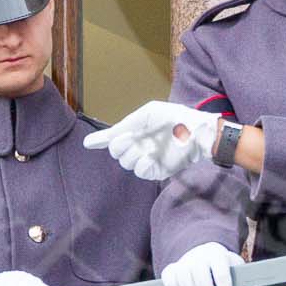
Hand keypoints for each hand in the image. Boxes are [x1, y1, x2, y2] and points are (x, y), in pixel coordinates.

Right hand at [84, 101, 218, 180]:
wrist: (197, 131)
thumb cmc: (175, 117)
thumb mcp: (148, 114)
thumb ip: (127, 124)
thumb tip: (108, 135)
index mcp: (135, 131)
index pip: (113, 138)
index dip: (99, 141)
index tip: (88, 143)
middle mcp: (139, 146)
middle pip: (116, 152)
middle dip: (118, 146)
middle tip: (128, 138)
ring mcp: (147, 158)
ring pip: (126, 162)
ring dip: (131, 154)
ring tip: (145, 147)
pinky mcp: (156, 170)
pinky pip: (140, 171)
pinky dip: (141, 164)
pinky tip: (149, 157)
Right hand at [160, 242, 240, 285]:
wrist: (204, 254)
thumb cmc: (223, 266)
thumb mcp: (233, 266)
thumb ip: (239, 275)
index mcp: (217, 254)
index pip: (219, 262)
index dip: (222, 276)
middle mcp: (199, 256)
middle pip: (199, 269)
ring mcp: (184, 262)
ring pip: (182, 273)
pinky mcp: (173, 269)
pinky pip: (168, 275)